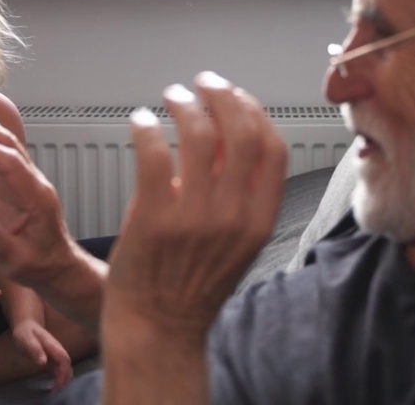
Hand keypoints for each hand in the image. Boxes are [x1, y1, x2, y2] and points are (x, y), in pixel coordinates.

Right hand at [0, 91, 76, 287]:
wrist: (59, 266)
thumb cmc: (39, 266)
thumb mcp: (16, 262)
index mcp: (36, 198)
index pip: (10, 165)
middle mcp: (34, 182)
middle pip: (9, 145)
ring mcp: (30, 179)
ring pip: (8, 143)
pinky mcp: (22, 181)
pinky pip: (6, 150)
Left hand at [12, 318, 73, 389]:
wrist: (27, 325)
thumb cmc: (26, 332)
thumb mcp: (26, 339)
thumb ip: (34, 349)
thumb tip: (43, 362)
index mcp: (53, 346)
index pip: (64, 359)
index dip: (64, 372)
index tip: (58, 383)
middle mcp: (57, 350)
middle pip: (67, 365)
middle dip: (65, 378)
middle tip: (57, 390)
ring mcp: (55, 354)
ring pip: (65, 367)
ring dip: (63, 379)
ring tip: (56, 390)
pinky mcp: (52, 358)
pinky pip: (60, 369)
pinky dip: (60, 377)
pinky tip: (55, 385)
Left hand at [103, 72, 287, 345]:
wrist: (158, 330)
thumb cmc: (191, 287)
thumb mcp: (234, 241)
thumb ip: (236, 192)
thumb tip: (224, 134)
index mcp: (258, 220)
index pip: (273, 148)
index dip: (255, 112)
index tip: (237, 96)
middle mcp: (233, 216)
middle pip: (241, 132)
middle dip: (222, 95)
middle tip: (203, 83)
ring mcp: (195, 218)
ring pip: (199, 135)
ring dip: (184, 105)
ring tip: (171, 98)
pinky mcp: (155, 218)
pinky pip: (154, 154)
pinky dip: (147, 128)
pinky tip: (141, 121)